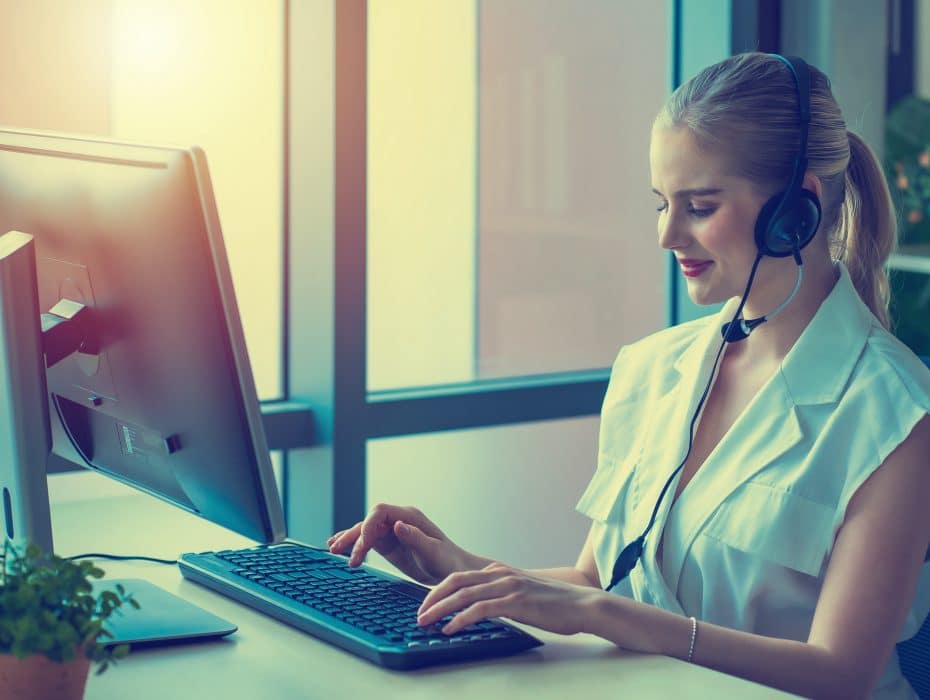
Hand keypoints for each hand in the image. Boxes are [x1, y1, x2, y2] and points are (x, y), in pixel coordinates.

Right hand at [327, 504, 484, 584]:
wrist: (453, 572)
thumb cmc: (448, 562)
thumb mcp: (433, 552)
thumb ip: (416, 538)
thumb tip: (397, 524)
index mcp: (410, 516)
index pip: (380, 511)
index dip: (367, 525)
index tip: (362, 545)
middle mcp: (399, 520)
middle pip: (368, 521)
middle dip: (353, 535)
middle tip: (338, 551)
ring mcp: (393, 532)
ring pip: (365, 531)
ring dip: (349, 539)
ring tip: (333, 550)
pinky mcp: (389, 544)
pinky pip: (368, 541)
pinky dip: (354, 544)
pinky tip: (340, 549)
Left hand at [416, 562, 600, 635]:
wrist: (582, 605)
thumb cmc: (554, 604)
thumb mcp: (522, 593)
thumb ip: (501, 595)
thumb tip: (482, 608)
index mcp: (500, 571)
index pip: (460, 577)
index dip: (439, 590)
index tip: (426, 605)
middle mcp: (501, 574)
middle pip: (455, 581)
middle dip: (432, 598)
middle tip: (418, 614)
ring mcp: (508, 586)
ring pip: (464, 594)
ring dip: (440, 608)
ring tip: (425, 622)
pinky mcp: (516, 601)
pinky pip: (481, 609)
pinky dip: (461, 618)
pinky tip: (450, 628)